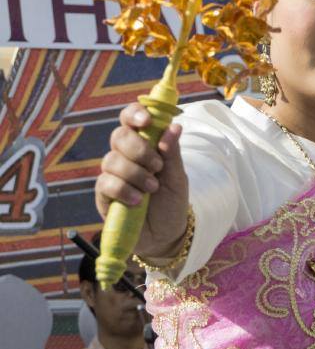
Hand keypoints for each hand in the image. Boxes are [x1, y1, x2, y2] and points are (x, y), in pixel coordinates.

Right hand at [96, 103, 189, 257]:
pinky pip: (105, 183)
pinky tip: (138, 200)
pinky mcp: (103, 194)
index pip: (132, 119)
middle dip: (139, 149)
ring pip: (112, 160)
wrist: (165, 234)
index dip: (135, 114)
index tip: (146, 121)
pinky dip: (124, 190)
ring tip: (152, 188)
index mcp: (144, 144)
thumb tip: (174, 126)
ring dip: (135, 173)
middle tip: (157, 166)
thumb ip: (172, 152)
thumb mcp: (177, 177)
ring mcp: (112, 174)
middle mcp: (125, 155)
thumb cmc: (171, 201)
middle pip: (118, 135)